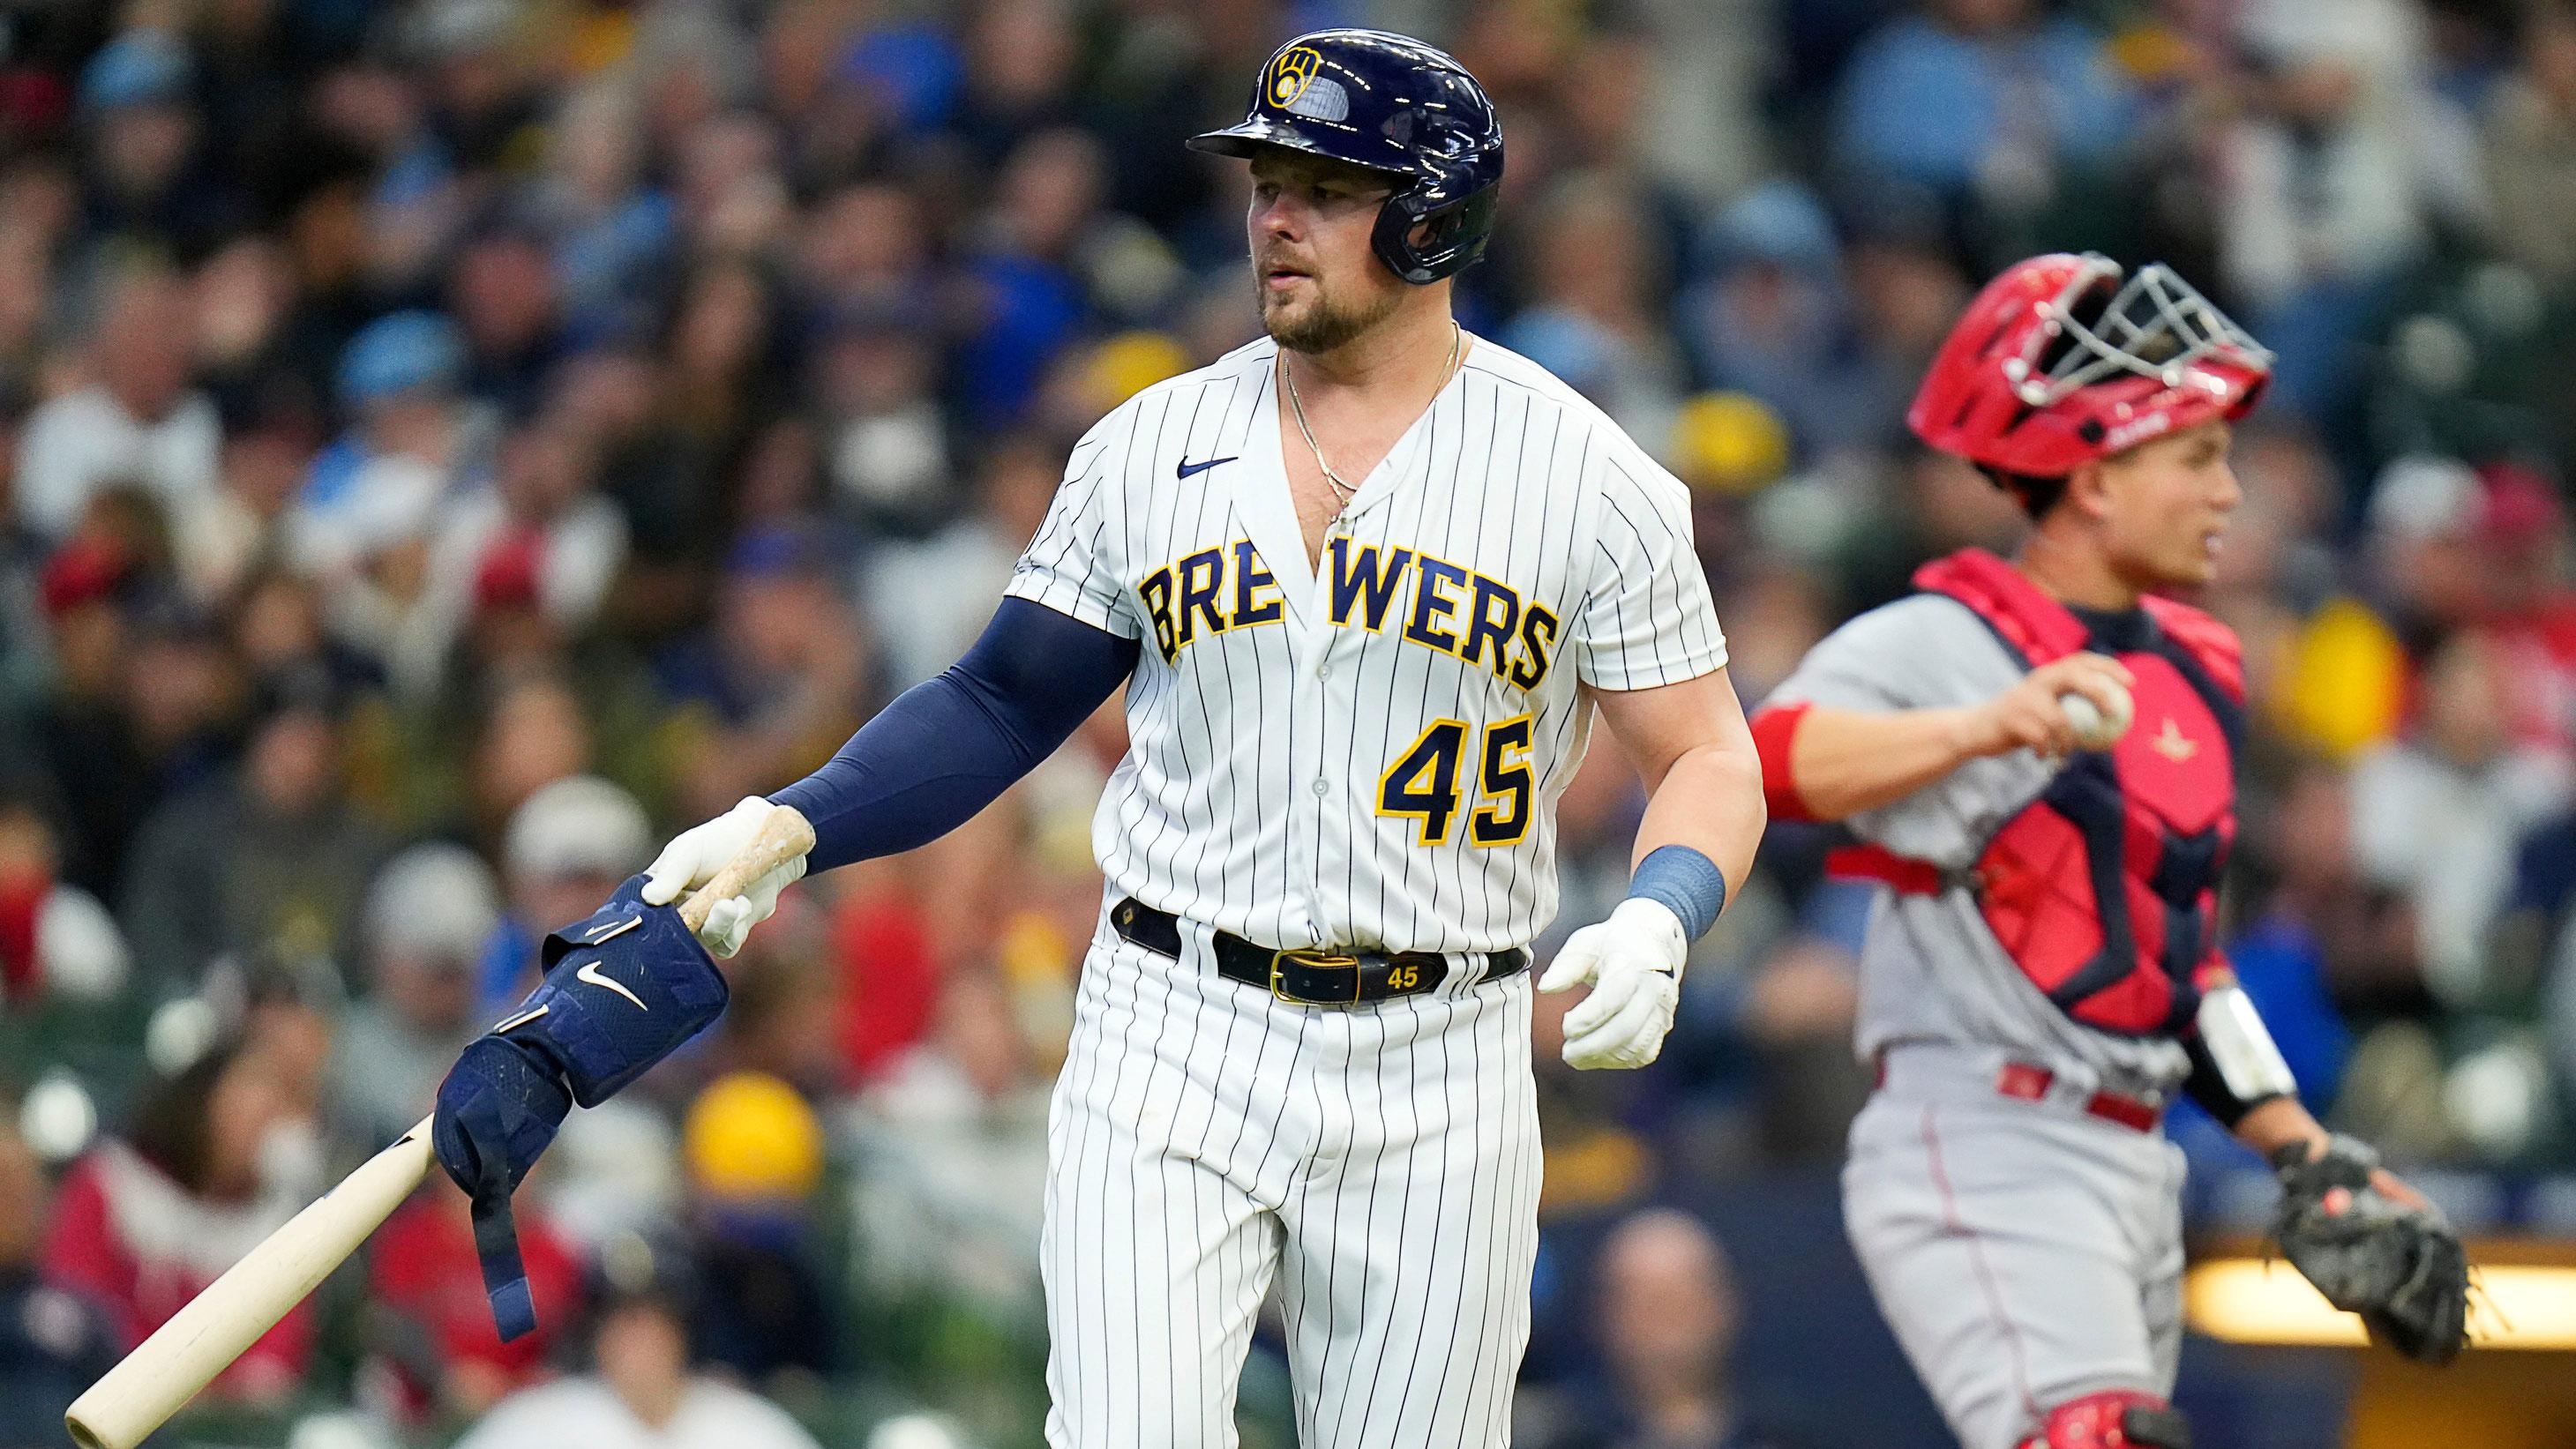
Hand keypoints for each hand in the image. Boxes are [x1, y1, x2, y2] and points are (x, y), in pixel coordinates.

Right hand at [640, 796, 808, 956]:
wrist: (761, 844)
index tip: (677, 914)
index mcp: (658, 893)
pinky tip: (743, 904)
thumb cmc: (718, 842)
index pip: (643, 918)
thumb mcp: (689, 851)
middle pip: (675, 938)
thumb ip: (671, 874)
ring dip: (723, 924)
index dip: (655, 924)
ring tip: (737, 901)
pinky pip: (726, 946)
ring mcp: (702, 926)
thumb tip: (648, 898)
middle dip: (701, 923)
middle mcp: (677, 914)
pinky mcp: (728, 933)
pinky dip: (736, 928)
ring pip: (705, 942)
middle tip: (724, 904)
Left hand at [1538, 898, 1685, 1069]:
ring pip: (1637, 1046)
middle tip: (1566, 1052)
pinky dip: (1619, 1061)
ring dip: (1604, 1057)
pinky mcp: (1662, 1026)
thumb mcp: (1586, 943)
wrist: (1653, 941)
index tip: (1565, 1027)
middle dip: (1593, 1046)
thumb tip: (1545, 987)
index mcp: (1633, 964)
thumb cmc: (1613, 944)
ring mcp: (1662, 1010)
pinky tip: (1597, 1056)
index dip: (1588, 1017)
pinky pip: (1644, 1053)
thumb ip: (1565, 966)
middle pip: (1626, 1028)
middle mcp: (1654, 989)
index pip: (1613, 996)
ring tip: (1576, 1056)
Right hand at [1958, 652, 2134, 760]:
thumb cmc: (2016, 721)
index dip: (2108, 667)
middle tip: (2112, 713)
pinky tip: (2045, 758)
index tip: (2130, 684)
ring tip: (2065, 752)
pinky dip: (2047, 751)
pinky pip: (2042, 739)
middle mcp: (2036, 681)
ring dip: (2068, 741)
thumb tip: (2110, 719)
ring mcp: (2023, 699)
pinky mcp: (2012, 719)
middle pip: (2074, 677)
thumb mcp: (2041, 707)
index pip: (2081, 660)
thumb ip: (2067, 706)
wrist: (1974, 729)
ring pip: (2060, 720)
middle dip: (2098, 691)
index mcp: (2045, 674)